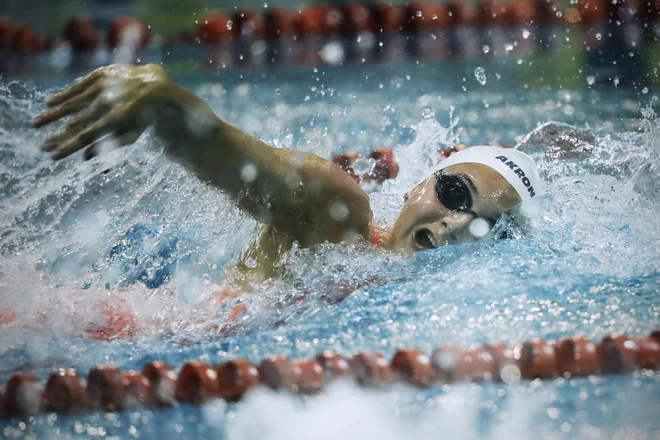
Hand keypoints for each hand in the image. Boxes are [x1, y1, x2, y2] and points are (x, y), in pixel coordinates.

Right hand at [33, 64, 171, 159]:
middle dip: (57, 136)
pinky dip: (63, 95)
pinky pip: (77, 86)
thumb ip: (110, 144)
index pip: (85, 137)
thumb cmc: (144, 115)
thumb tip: (85, 156)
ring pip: (71, 103)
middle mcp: (108, 102)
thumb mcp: (133, 134)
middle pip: (75, 123)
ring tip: (35, 124)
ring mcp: (103, 86)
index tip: (52, 156)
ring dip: (52, 115)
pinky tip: (50, 103)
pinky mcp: (100, 74)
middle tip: (42, 146)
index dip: (67, 147)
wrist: (157, 86)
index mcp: (116, 120)